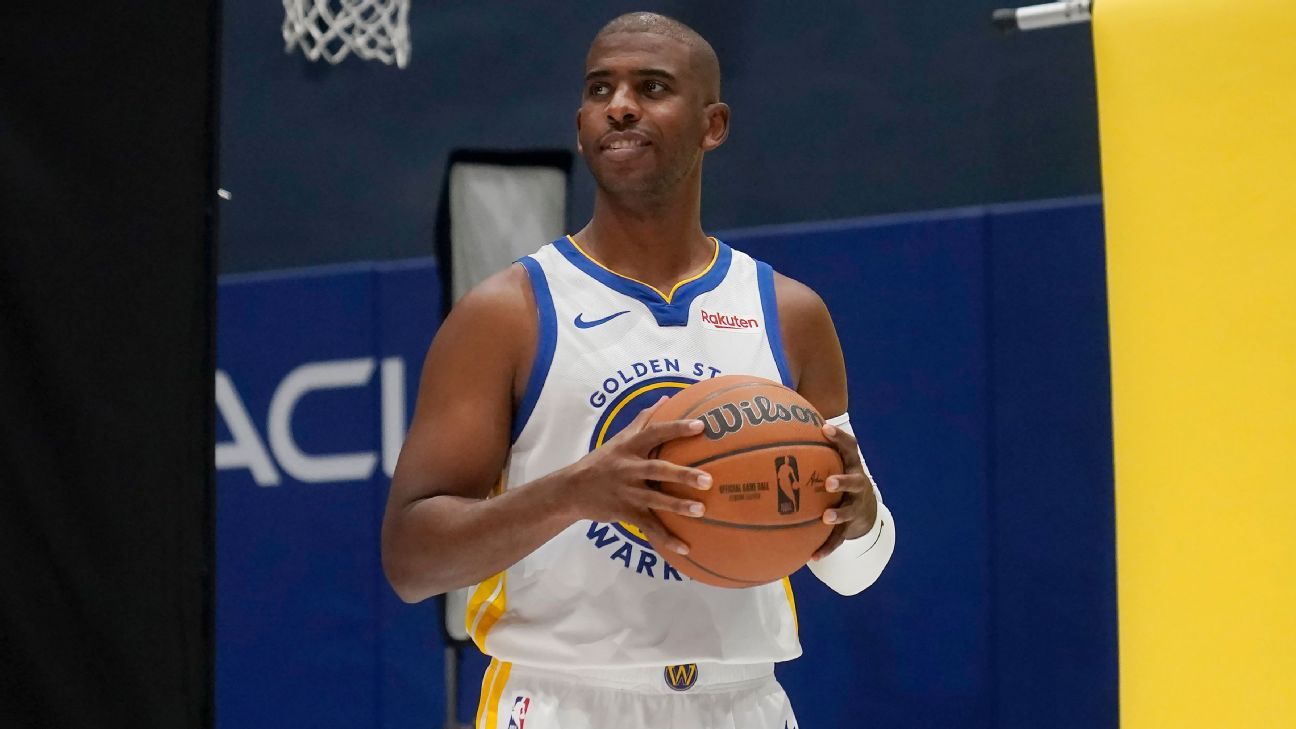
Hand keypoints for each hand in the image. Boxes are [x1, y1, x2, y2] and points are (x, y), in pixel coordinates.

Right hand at [560, 397, 712, 555]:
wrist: (571, 490)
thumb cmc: (601, 461)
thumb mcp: (619, 438)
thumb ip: (643, 419)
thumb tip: (665, 397)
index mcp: (629, 447)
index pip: (655, 433)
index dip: (677, 429)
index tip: (701, 426)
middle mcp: (629, 468)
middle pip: (658, 469)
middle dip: (683, 474)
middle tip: (709, 479)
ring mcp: (627, 491)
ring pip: (655, 499)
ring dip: (678, 506)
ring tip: (701, 510)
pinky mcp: (625, 512)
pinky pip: (649, 526)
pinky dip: (666, 538)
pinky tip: (685, 547)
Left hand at [811, 422, 878, 560]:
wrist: (866, 508)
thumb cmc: (839, 476)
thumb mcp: (833, 460)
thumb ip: (812, 445)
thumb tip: (780, 424)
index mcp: (851, 465)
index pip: (850, 448)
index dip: (839, 438)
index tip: (824, 429)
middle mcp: (857, 485)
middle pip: (854, 481)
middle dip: (842, 481)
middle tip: (829, 482)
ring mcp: (855, 506)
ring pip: (848, 511)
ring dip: (838, 514)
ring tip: (825, 517)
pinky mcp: (849, 527)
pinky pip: (838, 539)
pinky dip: (826, 548)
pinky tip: (812, 556)